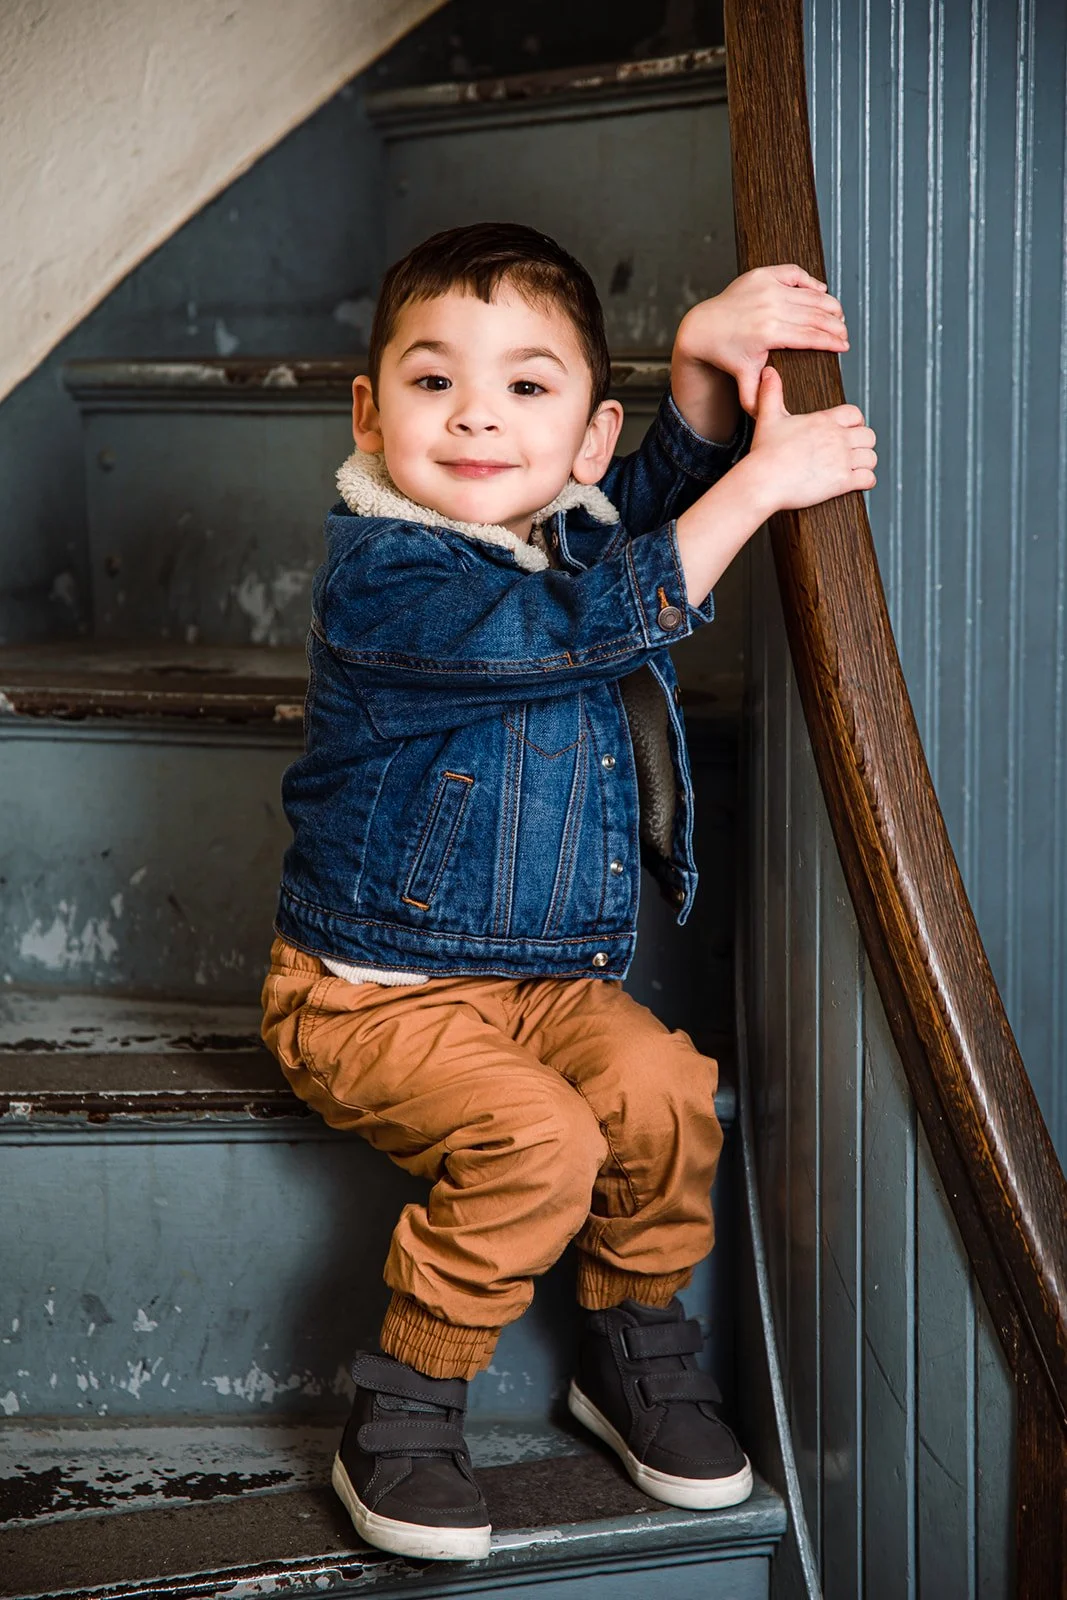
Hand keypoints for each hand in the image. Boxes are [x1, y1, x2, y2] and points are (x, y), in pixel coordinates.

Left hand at [674, 265, 849, 415]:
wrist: (704, 328)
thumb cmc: (726, 353)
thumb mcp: (743, 377)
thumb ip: (757, 398)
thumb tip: (766, 419)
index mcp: (768, 333)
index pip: (811, 336)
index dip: (832, 341)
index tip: (844, 346)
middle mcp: (769, 307)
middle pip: (816, 314)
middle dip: (836, 325)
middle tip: (844, 333)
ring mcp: (766, 287)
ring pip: (809, 294)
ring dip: (829, 304)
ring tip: (838, 315)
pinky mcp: (762, 275)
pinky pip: (795, 274)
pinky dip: (810, 282)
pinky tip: (821, 291)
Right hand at [748, 365, 875, 512]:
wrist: (763, 481)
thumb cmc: (765, 453)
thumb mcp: (768, 417)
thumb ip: (771, 393)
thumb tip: (769, 373)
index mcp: (824, 421)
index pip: (855, 414)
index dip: (856, 422)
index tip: (850, 430)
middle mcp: (837, 438)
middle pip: (869, 436)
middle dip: (863, 444)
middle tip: (854, 451)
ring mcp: (841, 460)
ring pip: (871, 457)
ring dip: (866, 463)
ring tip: (856, 468)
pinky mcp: (842, 481)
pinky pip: (868, 479)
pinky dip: (867, 481)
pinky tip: (858, 482)